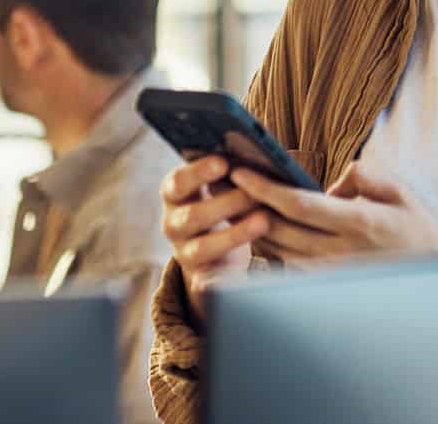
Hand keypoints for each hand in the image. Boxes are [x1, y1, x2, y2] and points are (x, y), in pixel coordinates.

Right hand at [160, 155, 269, 323]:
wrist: (214, 252)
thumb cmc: (224, 205)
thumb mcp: (220, 186)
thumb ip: (230, 172)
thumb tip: (258, 153)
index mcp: (175, 195)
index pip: (177, 182)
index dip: (198, 172)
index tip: (224, 162)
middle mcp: (173, 223)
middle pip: (192, 216)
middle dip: (225, 204)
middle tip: (255, 193)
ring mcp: (184, 253)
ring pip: (202, 248)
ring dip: (234, 234)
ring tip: (264, 221)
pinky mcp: (200, 279)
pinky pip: (207, 283)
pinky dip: (221, 281)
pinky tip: (239, 275)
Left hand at [231, 161, 437, 268]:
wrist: (433, 280)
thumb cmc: (418, 232)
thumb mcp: (400, 194)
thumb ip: (364, 178)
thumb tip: (333, 184)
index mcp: (357, 223)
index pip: (298, 205)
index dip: (264, 189)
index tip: (241, 172)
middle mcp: (338, 252)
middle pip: (278, 228)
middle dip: (246, 204)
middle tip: (222, 182)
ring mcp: (329, 273)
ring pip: (276, 249)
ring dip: (252, 225)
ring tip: (232, 201)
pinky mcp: (324, 285)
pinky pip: (287, 263)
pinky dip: (269, 244)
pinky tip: (258, 227)